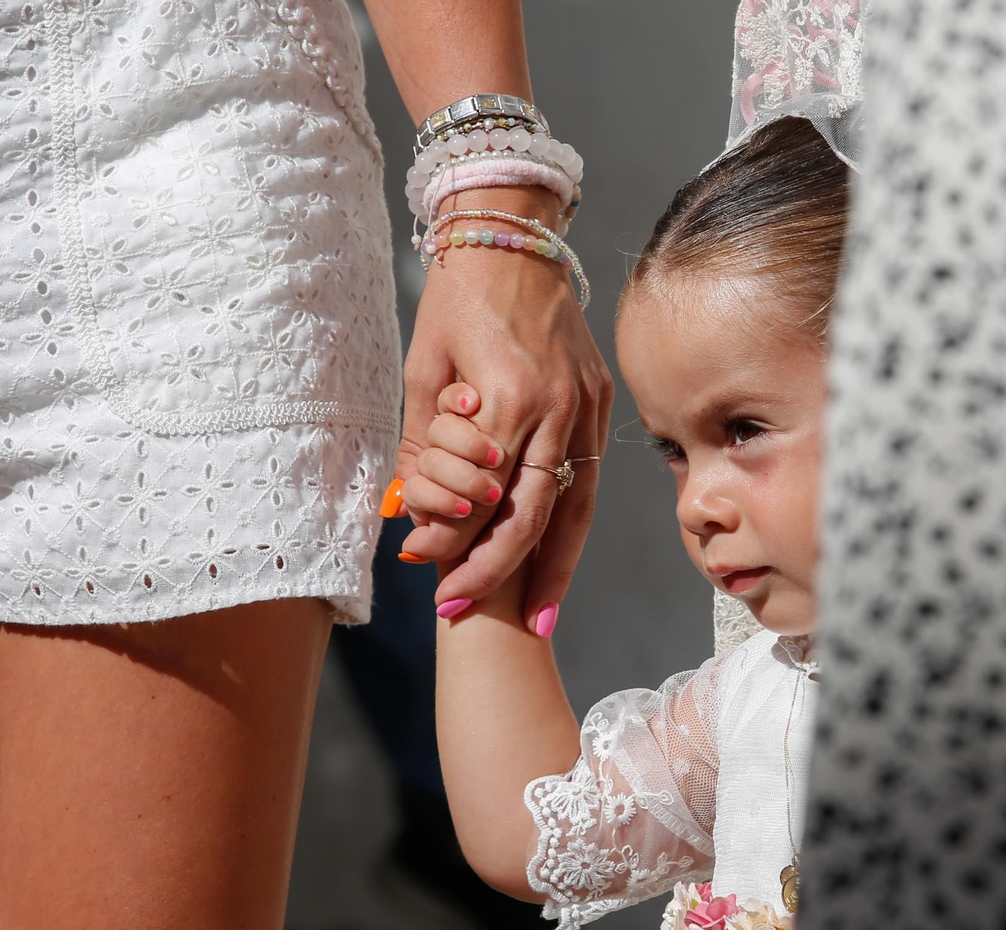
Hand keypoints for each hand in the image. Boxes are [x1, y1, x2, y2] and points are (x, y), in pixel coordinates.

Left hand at [388, 186, 611, 633]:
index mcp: (510, 398)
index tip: (421, 569)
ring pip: (573, 508)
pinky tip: (558, 561)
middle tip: (463, 609)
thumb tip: (407, 511)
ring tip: (534, 619)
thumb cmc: (458, 298)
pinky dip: (572, 527)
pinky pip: (587, 479)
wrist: (513, 234)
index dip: (451, 542)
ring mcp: (586, 406)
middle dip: (497, 571)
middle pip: (532, 516)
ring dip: (551, 570)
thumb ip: (422, 445)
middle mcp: (558, 409)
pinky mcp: (598, 400)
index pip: (480, 497)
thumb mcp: (423, 370)